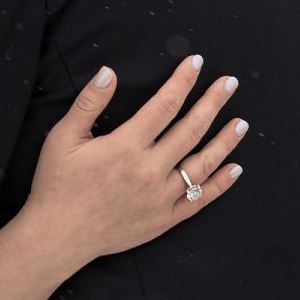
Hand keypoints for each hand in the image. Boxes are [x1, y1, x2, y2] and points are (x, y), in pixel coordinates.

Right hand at [22, 55, 245, 277]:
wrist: (58, 237)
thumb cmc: (57, 185)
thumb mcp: (63, 138)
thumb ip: (89, 103)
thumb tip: (110, 72)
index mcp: (126, 146)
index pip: (164, 105)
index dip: (182, 81)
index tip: (196, 62)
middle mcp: (150, 170)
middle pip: (191, 129)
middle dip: (212, 103)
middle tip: (230, 83)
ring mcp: (161, 197)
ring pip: (202, 164)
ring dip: (225, 141)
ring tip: (241, 123)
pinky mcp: (164, 220)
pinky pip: (200, 200)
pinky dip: (220, 185)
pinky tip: (235, 169)